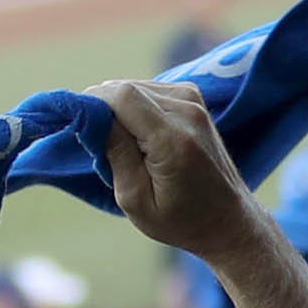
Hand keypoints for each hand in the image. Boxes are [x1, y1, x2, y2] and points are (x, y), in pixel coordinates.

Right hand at [95, 78, 276, 260]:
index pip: (122, 95)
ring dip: (120, 110)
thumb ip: (115, 153)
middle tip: (101, 146)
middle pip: (126, 88)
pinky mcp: (194, 99)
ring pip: (136, 87)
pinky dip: (136, 108)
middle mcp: (187, 112)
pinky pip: (150, 90)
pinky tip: (140, 137)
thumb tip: (92, 115)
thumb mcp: (135, 200)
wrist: (228, 221)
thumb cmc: (180, 220)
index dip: (92, 102)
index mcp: (172, 140)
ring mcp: (194, 102)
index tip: (79, 126)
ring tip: (125, 147)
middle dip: (104, 109)